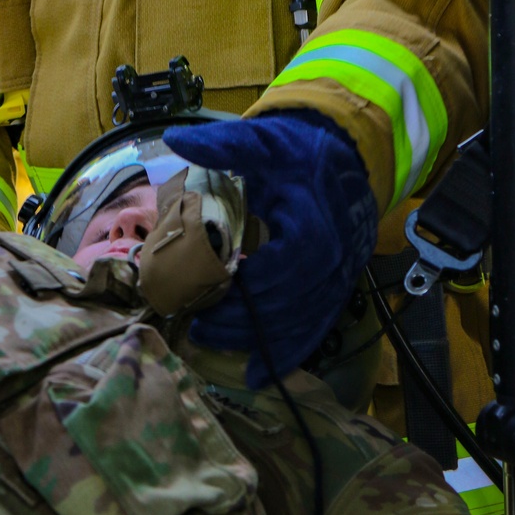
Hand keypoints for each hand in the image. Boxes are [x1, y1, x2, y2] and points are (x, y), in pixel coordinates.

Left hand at [162, 111, 378, 387]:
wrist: (339, 156)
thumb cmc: (294, 151)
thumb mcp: (260, 141)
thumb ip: (222, 144)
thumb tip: (175, 138)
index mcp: (315, 223)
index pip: (286, 267)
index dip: (252, 286)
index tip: (212, 292)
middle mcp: (333, 257)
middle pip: (290, 303)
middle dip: (244, 321)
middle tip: (198, 326)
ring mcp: (337, 277)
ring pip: (301, 323)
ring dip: (258, 341)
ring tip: (212, 341)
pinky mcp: (334, 289)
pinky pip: (314, 329)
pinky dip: (287, 354)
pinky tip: (258, 375)